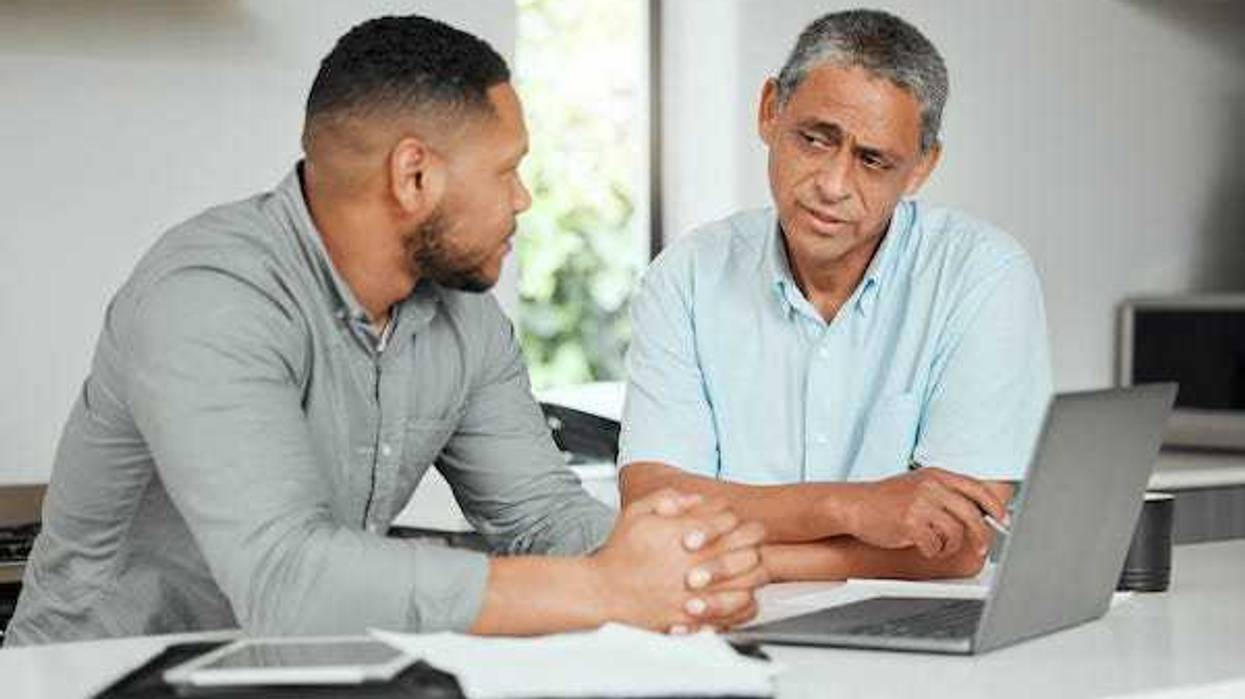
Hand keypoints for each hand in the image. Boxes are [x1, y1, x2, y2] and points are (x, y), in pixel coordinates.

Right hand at [589, 489, 765, 632]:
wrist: (603, 594)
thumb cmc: (619, 555)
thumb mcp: (636, 513)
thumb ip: (666, 498)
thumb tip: (695, 497)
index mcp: (683, 536)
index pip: (728, 519)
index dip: (730, 517)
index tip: (725, 521)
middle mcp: (695, 565)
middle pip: (746, 547)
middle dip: (748, 540)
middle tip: (743, 540)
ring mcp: (699, 593)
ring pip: (748, 579)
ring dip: (750, 569)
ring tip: (744, 565)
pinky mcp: (697, 617)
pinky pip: (738, 610)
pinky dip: (745, 600)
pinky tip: (738, 592)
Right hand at [841, 468, 1005, 559]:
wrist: (854, 505)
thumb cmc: (885, 500)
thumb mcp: (917, 485)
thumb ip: (944, 492)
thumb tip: (976, 511)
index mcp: (936, 475)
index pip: (976, 488)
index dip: (995, 506)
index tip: (1003, 520)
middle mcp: (931, 487)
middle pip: (972, 513)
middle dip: (981, 534)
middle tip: (981, 547)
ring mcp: (920, 504)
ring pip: (955, 532)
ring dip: (951, 546)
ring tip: (940, 547)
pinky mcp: (910, 523)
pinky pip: (935, 544)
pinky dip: (933, 551)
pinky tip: (924, 548)